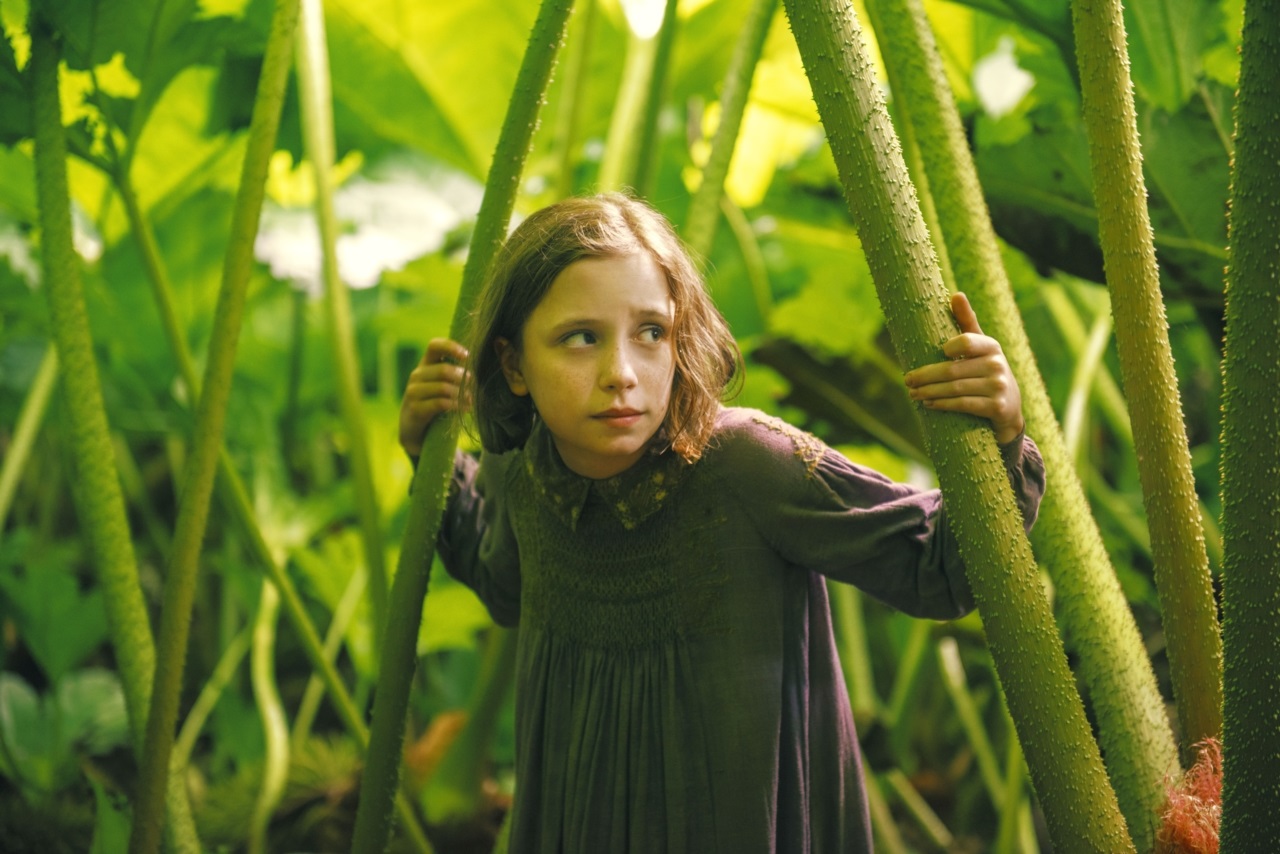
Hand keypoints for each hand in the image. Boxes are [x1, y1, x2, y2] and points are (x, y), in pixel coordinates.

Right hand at [399, 338, 468, 456]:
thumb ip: (456, 374)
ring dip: (461, 394)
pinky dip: (456, 406)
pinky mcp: (415, 409)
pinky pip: (439, 403)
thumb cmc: (436, 404)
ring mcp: (413, 392)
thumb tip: (480, 365)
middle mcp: (417, 375)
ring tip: (470, 400)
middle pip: (443, 369)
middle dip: (462, 378)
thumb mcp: (445, 385)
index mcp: (425, 364)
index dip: (451, 347)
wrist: (417, 433)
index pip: (434, 346)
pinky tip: (465, 409)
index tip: (468, 356)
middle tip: (473, 386)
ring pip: (442, 387)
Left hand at [903, 292, 1024, 444]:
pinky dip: (942, 404)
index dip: (949, 347)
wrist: (1009, 409)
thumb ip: (967, 322)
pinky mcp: (997, 407)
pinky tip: (929, 404)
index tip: (936, 353)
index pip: (966, 341)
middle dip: (925, 376)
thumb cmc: (987, 372)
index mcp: (991, 346)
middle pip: (952, 370)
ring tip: (913, 394)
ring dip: (929, 392)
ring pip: (955, 389)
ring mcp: (999, 387)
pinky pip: (963, 405)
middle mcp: (997, 365)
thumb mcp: (981, 347)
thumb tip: (956, 294)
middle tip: (907, 380)